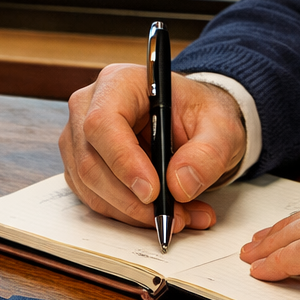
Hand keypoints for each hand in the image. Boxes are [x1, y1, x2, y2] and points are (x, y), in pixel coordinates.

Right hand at [59, 65, 246, 232]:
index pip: (103, 123)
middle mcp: (88, 108)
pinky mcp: (80, 166)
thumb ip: (207, 153)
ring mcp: (79, 139)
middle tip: (174, 215)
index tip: (153, 192)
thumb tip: (180, 185)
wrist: (191, 121)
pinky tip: (162, 212)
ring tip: (180, 216)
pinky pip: (95, 199)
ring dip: (133, 211)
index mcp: (118, 83)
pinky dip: (129, 214)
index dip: (123, 161)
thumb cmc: (198, 114)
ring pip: (90, 186)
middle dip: (132, 199)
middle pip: (91, 161)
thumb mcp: (220, 126)